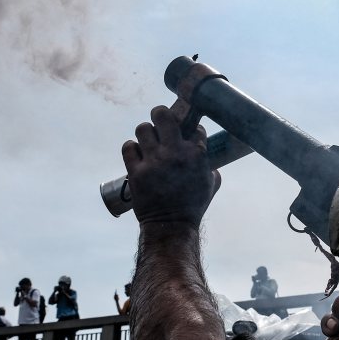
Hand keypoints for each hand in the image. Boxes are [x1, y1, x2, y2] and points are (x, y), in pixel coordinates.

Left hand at [122, 105, 220, 225]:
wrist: (171, 225)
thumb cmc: (192, 205)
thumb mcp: (210, 185)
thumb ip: (210, 167)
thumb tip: (208, 159)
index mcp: (196, 154)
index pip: (193, 126)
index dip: (190, 128)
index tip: (187, 134)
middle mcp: (174, 153)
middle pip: (162, 115)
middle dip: (161, 115)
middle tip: (161, 122)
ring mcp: (153, 161)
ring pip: (142, 128)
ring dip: (145, 133)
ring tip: (148, 142)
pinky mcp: (136, 171)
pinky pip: (128, 147)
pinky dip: (132, 148)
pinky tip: (137, 154)